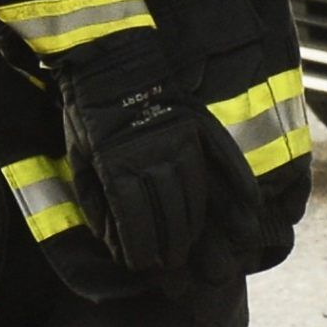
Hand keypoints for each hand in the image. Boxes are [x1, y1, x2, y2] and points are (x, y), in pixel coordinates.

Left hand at [63, 82, 240, 277]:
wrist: (106, 58)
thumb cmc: (85, 112)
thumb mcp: (77, 157)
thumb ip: (95, 198)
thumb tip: (111, 238)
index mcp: (116, 166)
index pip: (136, 221)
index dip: (140, 249)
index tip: (143, 267)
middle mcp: (153, 156)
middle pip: (172, 215)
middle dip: (173, 247)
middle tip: (175, 268)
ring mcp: (180, 139)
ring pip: (198, 195)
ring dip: (199, 228)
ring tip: (199, 249)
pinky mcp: (198, 123)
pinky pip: (224, 160)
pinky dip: (238, 186)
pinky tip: (249, 210)